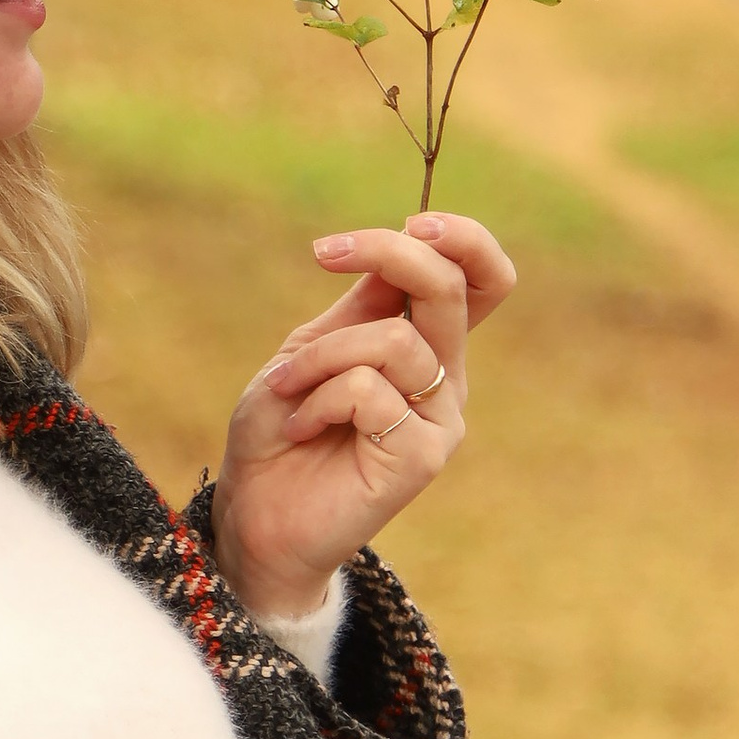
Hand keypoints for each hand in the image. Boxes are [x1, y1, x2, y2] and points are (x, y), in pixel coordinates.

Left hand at [212, 212, 515, 624]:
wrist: (258, 516)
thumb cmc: (280, 430)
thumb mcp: (311, 349)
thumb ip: (361, 306)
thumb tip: (403, 243)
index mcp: (426, 345)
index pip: (479, 279)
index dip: (459, 237)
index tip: (405, 222)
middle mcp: (445, 379)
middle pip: (451, 288)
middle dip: (389, 252)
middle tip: (324, 252)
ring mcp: (439, 419)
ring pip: (393, 343)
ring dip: (319, 355)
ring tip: (285, 389)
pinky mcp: (421, 457)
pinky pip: (369, 392)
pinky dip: (318, 398)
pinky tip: (300, 428)